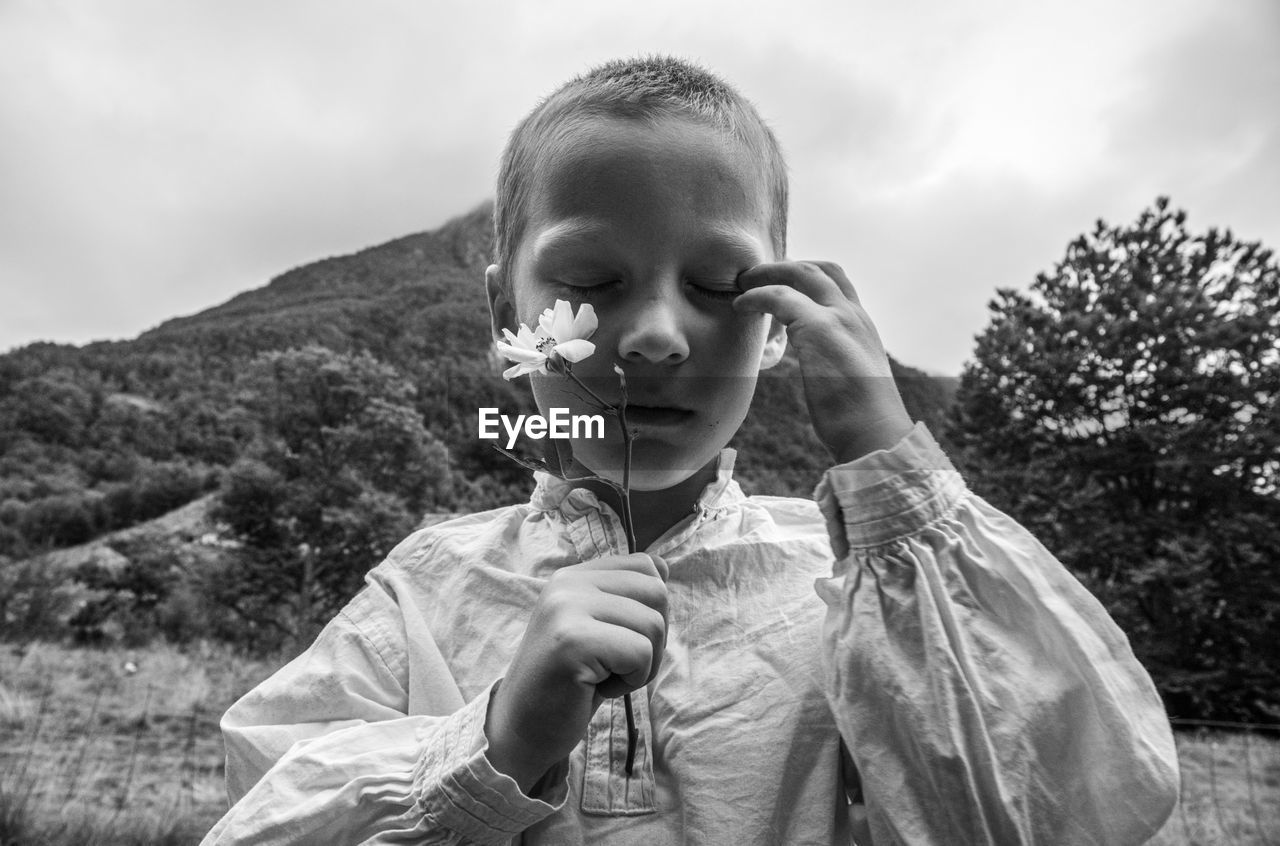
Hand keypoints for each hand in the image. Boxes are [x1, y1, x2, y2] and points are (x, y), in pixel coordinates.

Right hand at [484, 552, 668, 792]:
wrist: (520, 729)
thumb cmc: (568, 683)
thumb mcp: (596, 626)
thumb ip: (623, 595)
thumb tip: (664, 567)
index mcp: (573, 576)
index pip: (647, 565)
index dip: (650, 610)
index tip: (615, 640)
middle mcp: (567, 583)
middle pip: (657, 593)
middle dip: (652, 639)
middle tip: (612, 664)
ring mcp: (567, 608)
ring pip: (654, 624)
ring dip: (641, 664)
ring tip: (601, 676)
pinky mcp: (573, 641)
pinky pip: (641, 653)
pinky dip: (631, 681)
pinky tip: (596, 687)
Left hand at [735, 261, 912, 462]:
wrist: (876, 435)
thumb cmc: (861, 422)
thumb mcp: (852, 382)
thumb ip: (837, 365)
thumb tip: (820, 373)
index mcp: (863, 327)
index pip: (838, 284)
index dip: (808, 278)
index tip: (781, 285)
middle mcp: (855, 316)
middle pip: (820, 270)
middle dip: (785, 266)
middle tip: (755, 276)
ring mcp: (839, 318)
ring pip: (801, 274)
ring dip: (768, 274)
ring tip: (743, 284)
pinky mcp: (819, 328)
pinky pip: (779, 297)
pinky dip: (756, 296)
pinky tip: (740, 305)